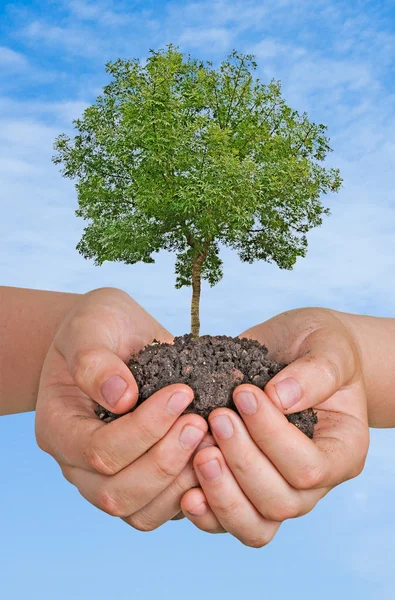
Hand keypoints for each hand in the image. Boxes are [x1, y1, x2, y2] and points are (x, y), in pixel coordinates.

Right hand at [35, 287, 209, 530]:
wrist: (114, 337)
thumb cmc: (99, 327)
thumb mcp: (91, 325)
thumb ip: (95, 359)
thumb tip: (122, 397)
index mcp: (58, 427)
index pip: (97, 451)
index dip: (144, 429)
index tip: (182, 393)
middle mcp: (78, 465)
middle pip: (116, 493)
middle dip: (166, 460)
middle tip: (202, 423)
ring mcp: (109, 479)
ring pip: (141, 513)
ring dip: (182, 482)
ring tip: (212, 440)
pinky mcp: (142, 484)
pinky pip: (164, 510)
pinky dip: (193, 492)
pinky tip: (215, 456)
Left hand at [180, 307, 368, 546]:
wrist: (295, 349)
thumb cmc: (317, 346)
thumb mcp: (328, 347)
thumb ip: (315, 372)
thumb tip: (280, 398)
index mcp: (342, 450)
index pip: (309, 467)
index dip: (271, 436)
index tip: (243, 394)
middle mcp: (314, 483)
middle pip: (279, 502)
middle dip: (241, 462)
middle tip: (216, 418)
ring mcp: (278, 491)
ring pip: (254, 525)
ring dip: (221, 494)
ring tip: (199, 453)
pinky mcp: (244, 490)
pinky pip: (226, 522)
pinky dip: (205, 512)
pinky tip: (185, 489)